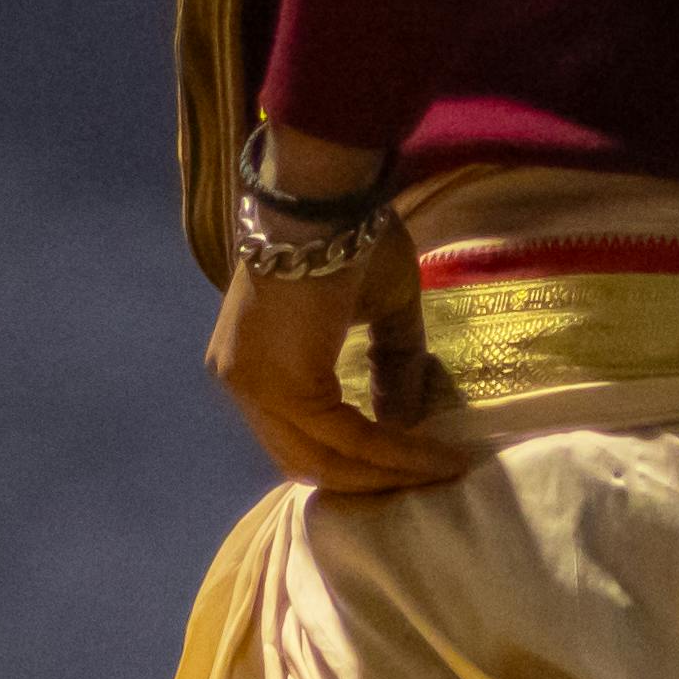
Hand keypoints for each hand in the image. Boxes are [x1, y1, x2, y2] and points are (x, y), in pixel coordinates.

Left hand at [208, 135, 459, 496]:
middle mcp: (241, 382)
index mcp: (251, 362)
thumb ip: (391, 365)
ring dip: (383, 473)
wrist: (326, 197)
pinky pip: (346, 437)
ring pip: (323, 459)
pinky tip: (432, 456)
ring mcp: (255, 388)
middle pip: (304, 460)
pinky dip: (392, 452)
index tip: (410, 466)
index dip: (354, 459)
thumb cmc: (349, 238)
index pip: (297, 435)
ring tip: (437, 471)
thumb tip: (408, 422)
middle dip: (369, 479)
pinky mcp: (284, 388)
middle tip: (424, 481)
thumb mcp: (380, 310)